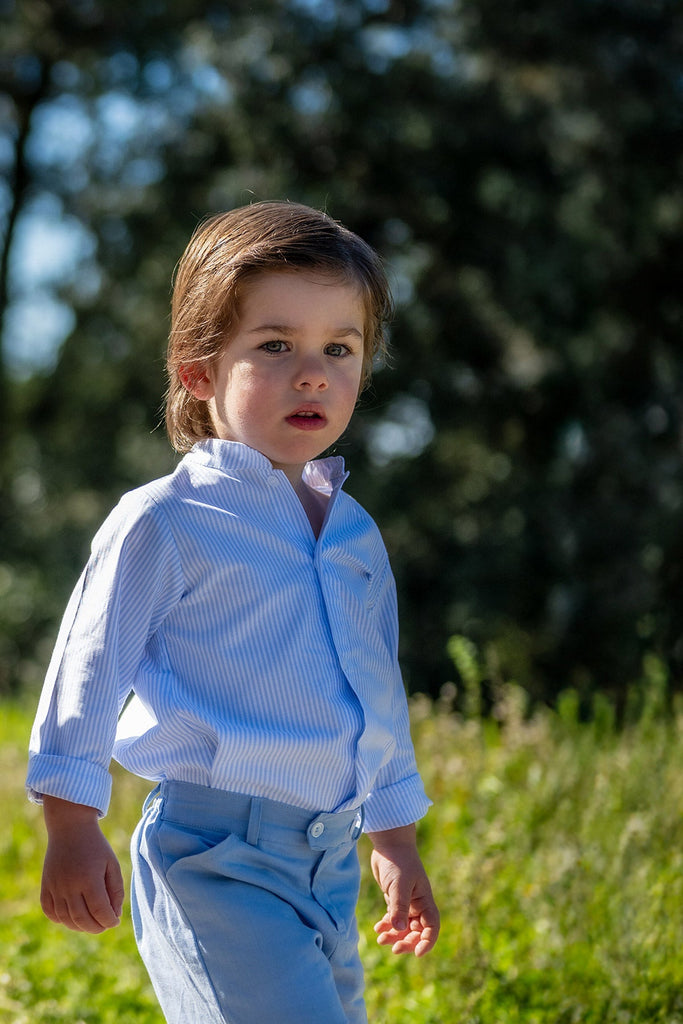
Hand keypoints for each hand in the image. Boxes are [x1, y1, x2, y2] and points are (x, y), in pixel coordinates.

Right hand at [41, 796, 123, 933]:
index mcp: (89, 879)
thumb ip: (116, 890)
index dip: (109, 921)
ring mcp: (55, 886)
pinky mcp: (45, 886)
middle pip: (82, 919)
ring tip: (91, 923)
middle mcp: (69, 885)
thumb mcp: (111, 864)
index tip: (115, 921)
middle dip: (96, 928)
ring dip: (79, 926)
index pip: (100, 911)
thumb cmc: (95, 846)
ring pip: (65, 919)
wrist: (70, 828)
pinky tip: (72, 916)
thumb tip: (114, 915)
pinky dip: (60, 919)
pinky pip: (49, 911)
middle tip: (104, 926)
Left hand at [367, 824, 439, 956]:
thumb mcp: (399, 884)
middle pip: (416, 931)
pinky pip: (393, 919)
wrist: (389, 844)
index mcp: (424, 900)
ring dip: (394, 935)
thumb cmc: (398, 861)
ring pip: (403, 927)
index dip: (427, 941)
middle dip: (407, 942)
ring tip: (381, 940)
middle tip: (394, 949)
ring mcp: (406, 902)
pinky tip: (377, 929)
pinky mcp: (394, 899)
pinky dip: (386, 926)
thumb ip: (399, 906)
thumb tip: (399, 929)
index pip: (432, 926)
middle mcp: (417, 904)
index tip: (417, 953)